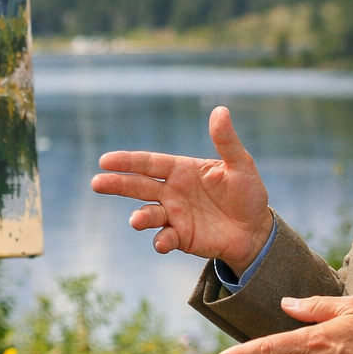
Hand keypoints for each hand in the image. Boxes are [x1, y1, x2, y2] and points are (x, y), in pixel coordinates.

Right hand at [90, 106, 272, 273]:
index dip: (127, 161)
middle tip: (96, 183)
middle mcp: (172, 192)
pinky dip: (161, 241)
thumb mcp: (241, 165)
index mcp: (181, 170)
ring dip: (140, 217)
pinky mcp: (181, 237)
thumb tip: (220, 110)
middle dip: (117, 184)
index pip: (149, 163)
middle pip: (138, 186)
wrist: (255, 230)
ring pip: (148, 214)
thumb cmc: (247, 193)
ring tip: (135, 220)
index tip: (105, 160)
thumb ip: (227, 141)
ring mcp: (174, 215)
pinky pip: (166, 238)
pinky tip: (162, 242)